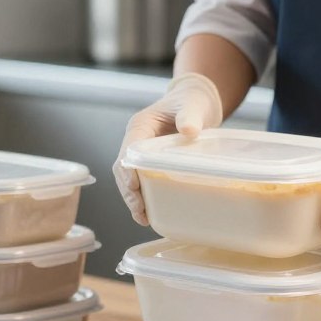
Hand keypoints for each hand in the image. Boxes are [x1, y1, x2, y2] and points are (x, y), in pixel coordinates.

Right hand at [113, 73, 223, 225]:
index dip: (127, 169)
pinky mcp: (151, 163)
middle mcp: (136, 140)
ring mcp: (142, 153)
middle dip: (129, 191)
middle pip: (123, 169)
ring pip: (130, 179)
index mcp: (140, 126)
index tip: (134, 186)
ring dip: (134, 199)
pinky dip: (145, 198)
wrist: (197, 102)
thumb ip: (189, 116)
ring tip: (143, 218)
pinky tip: (152, 214)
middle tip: (139, 211)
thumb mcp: (193, 106)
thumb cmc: (193, 102)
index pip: (127, 149)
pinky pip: (143, 181)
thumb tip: (189, 130)